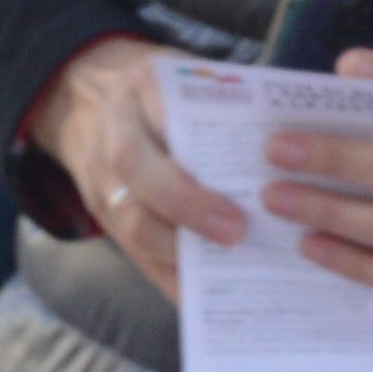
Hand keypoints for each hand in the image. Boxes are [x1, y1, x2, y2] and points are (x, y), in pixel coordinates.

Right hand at [25, 35, 244, 302]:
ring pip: (130, 227)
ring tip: (227, 275)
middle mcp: (112, 135)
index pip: (164, 121)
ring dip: (179, 256)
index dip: (195, 164)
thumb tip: (293, 151)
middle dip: (188, 211)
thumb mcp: (184, 73)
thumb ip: (225, 103)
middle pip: (138, 176)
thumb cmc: (158, 90)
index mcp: (142, 90)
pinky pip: (133, 254)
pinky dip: (169, 279)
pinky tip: (205, 297)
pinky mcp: (102, 214)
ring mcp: (101, 180)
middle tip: (236, 234)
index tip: (235, 202)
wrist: (79, 97)